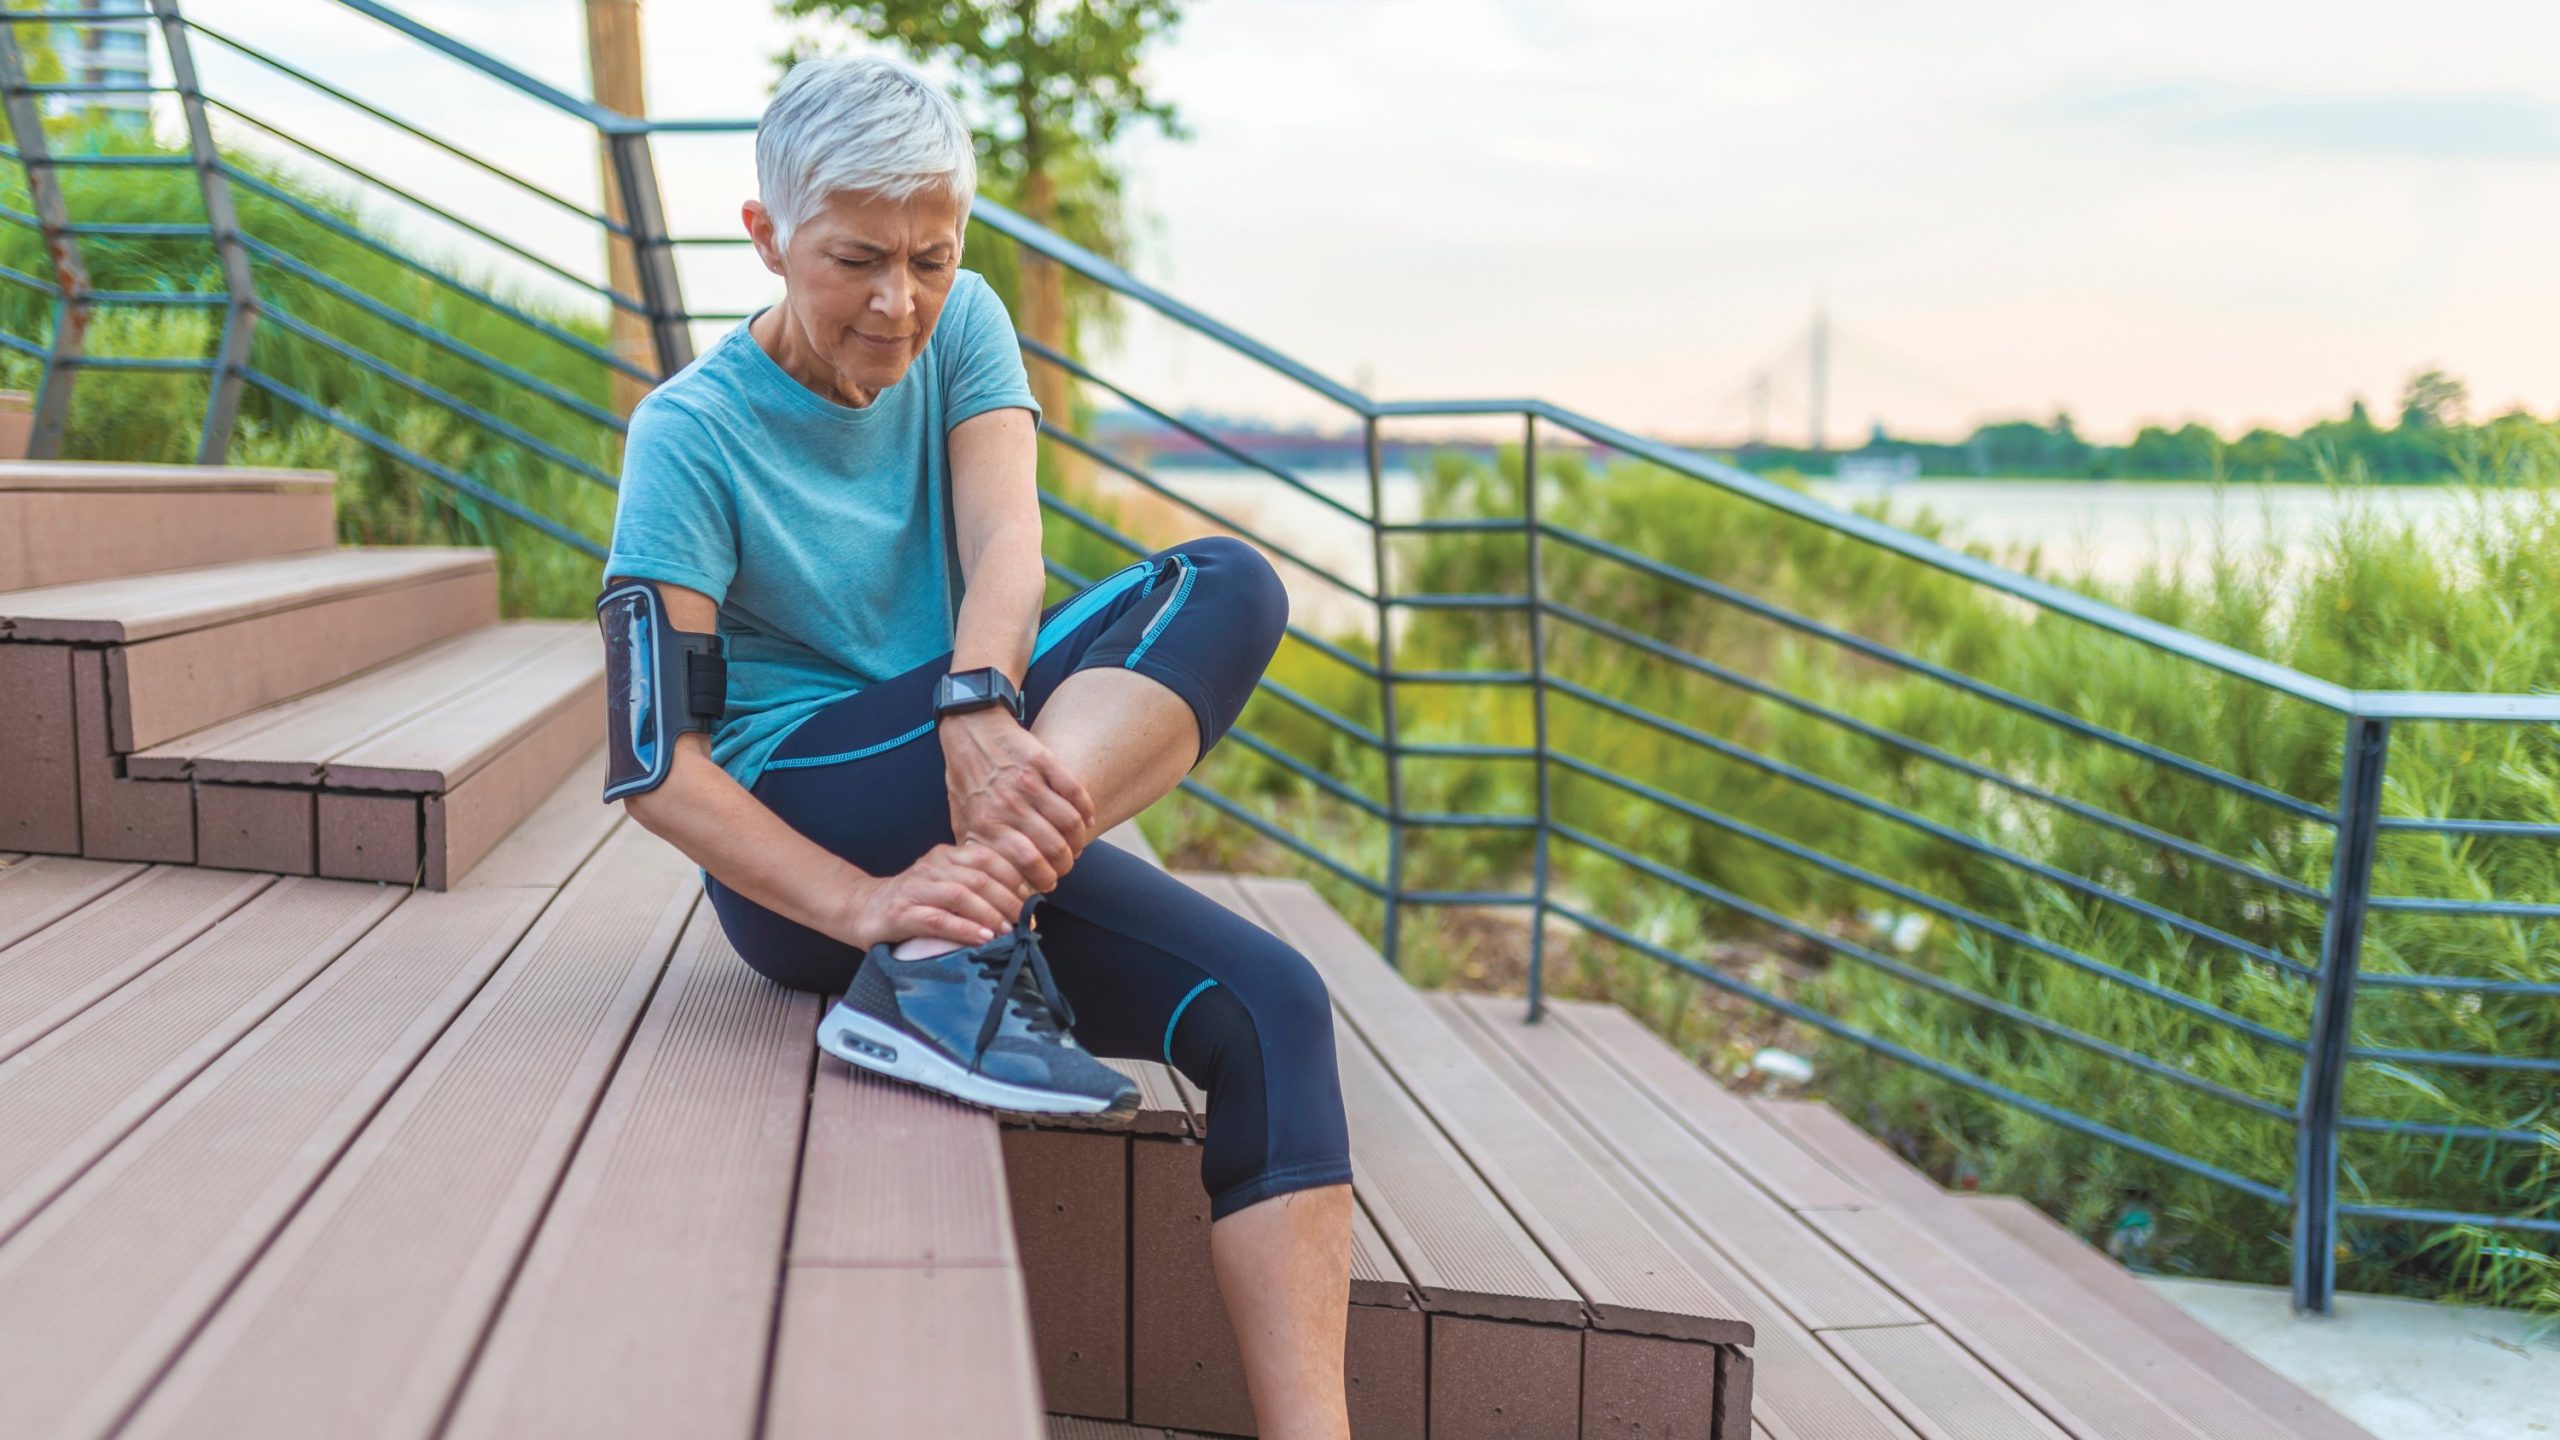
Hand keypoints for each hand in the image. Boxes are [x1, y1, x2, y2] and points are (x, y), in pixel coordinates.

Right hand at [830, 839, 1032, 950]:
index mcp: (947, 855)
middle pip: (980, 877)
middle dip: (1008, 901)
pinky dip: (963, 929)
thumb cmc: (915, 902)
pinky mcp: (900, 913)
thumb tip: (1023, 905)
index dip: (1016, 879)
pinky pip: (936, 919)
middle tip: (1025, 922)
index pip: (990, 858)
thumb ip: (977, 887)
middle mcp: (932, 866)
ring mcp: (915, 889)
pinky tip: (981, 938)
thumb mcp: (947, 884)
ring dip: (989, 914)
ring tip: (1007, 931)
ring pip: (960, 895)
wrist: (862, 909)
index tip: (1033, 901)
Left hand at [938, 706, 1096, 890]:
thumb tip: (992, 879)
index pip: (1027, 863)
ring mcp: (1028, 782)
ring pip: (1070, 822)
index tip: (1048, 881)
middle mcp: (1008, 805)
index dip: (1045, 878)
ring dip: (1079, 839)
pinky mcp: (1044, 761)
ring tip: (1076, 845)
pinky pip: (1076, 792)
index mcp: (987, 824)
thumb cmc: (966, 777)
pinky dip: (1087, 810)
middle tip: (1066, 865)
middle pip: (1053, 847)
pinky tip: (1087, 820)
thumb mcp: (961, 817)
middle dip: (1066, 863)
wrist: (970, 729)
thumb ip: (976, 848)